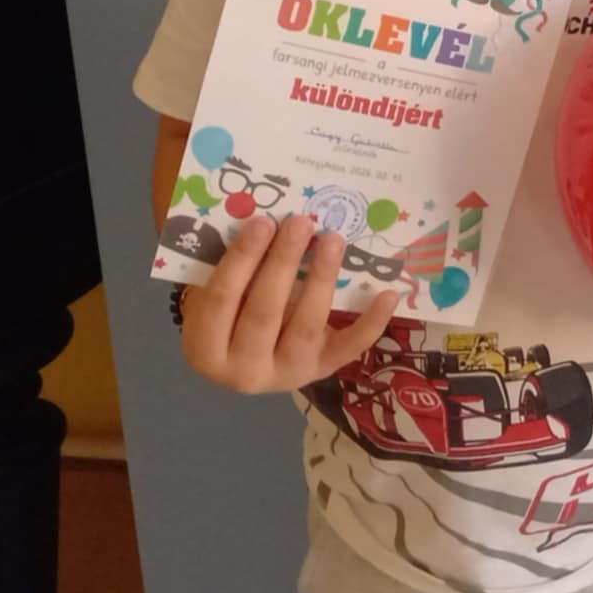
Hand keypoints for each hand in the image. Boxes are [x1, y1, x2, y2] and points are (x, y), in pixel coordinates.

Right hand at [180, 214, 397, 393]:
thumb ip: (233, 268)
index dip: (242, 259)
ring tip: (333, 239)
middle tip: (300, 222)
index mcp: (205, 349)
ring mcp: (287, 374)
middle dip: (283, 262)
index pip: (221, 300)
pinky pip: (350, 347)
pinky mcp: (323, 371)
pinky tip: (388, 293)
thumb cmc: (230, 316)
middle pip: (264, 311)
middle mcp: (243, 371)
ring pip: (306, 325)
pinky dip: (372, 321)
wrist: (248, 362)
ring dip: (322, 278)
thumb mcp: (216, 297)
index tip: (262, 221)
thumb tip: (263, 218)